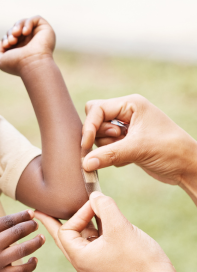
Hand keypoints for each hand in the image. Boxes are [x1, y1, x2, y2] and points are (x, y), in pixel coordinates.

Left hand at [0, 16, 55, 75]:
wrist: (31, 65)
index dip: (6, 38)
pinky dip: (28, 23)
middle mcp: (30, 43)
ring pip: (24, 23)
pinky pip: (36, 18)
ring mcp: (38, 36)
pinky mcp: (45, 29)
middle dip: (11, 33)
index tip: (5, 45)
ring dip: (17, 26)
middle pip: (16, 29)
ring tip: (16, 34)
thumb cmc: (16, 64)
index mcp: (21, 50)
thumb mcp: (1, 59)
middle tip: (11, 41)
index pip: (11, 37)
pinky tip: (25, 32)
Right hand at [0, 210, 44, 271]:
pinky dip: (30, 265)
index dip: (22, 215)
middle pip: (17, 232)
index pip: (8, 220)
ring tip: (42, 238)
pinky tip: (35, 259)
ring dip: (35, 243)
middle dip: (31, 226)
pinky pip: (20, 271)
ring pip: (22, 250)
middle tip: (37, 224)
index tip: (31, 213)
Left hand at [35, 192, 173, 271]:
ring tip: (77, 212)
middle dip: (52, 223)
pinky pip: (91, 246)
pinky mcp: (104, 267)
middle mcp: (82, 265)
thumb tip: (94, 197)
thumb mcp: (119, 225)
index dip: (78, 214)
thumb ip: (104, 205)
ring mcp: (93, 268)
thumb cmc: (139, 258)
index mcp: (79, 258)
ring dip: (81, 225)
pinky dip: (93, 233)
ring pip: (79, 241)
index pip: (66, 230)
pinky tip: (100, 223)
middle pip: (63, 238)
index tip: (96, 206)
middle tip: (35, 212)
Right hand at [81, 94, 196, 186]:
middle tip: (115, 142)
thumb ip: (108, 154)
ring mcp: (126, 128)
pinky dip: (111, 155)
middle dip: (98, 135)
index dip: (89, 127)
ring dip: (106, 147)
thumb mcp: (137, 150)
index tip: (86, 145)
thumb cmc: (170, 150)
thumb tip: (85, 163)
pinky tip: (128, 159)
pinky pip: (106, 147)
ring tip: (126, 153)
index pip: (97, 109)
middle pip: (95, 119)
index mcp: (131, 104)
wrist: (187, 167)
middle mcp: (126, 113)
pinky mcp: (126, 143)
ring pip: (99, 135)